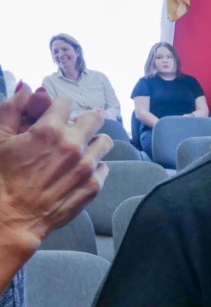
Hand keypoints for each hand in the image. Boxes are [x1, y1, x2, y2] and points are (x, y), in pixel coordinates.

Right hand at [0, 90, 109, 281]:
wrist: (13, 217)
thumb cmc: (2, 177)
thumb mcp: (0, 138)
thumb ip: (13, 109)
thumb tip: (27, 89)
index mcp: (49, 129)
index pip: (66, 103)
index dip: (57, 108)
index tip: (53, 117)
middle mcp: (73, 145)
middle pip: (94, 118)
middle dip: (83, 120)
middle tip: (73, 129)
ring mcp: (86, 167)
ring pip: (104, 142)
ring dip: (94, 141)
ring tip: (80, 149)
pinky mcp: (93, 186)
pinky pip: (104, 167)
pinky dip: (95, 166)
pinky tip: (79, 170)